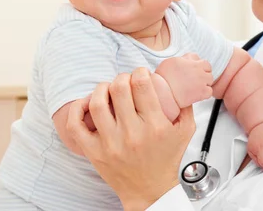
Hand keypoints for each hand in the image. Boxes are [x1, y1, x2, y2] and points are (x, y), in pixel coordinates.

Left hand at [67, 68, 195, 209]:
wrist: (150, 191)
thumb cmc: (166, 160)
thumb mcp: (185, 131)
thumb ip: (186, 106)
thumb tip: (179, 83)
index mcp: (155, 126)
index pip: (142, 86)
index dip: (140, 72)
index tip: (141, 74)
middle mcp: (132, 134)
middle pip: (119, 89)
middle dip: (122, 77)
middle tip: (125, 80)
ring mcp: (111, 144)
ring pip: (97, 103)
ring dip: (102, 88)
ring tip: (108, 89)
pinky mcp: (95, 152)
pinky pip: (76, 126)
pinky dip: (77, 110)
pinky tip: (87, 104)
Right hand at [155, 53, 213, 106]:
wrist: (163, 92)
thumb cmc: (163, 77)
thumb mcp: (172, 61)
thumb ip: (184, 59)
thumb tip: (189, 59)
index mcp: (191, 62)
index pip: (203, 61)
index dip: (200, 67)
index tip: (195, 71)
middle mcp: (198, 70)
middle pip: (208, 70)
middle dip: (204, 74)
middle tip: (195, 80)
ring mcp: (201, 81)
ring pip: (210, 80)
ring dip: (205, 83)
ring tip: (194, 87)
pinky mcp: (202, 92)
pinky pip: (209, 91)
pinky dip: (205, 93)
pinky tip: (196, 95)